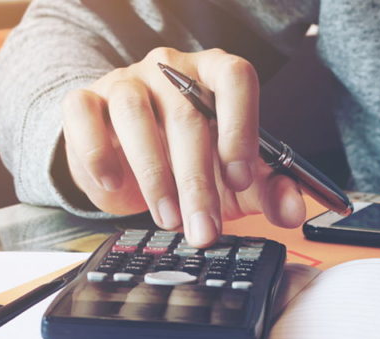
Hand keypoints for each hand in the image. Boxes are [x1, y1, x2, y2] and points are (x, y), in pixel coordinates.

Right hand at [60, 47, 306, 246]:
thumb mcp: (238, 182)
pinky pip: (84, 115)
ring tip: (169, 220)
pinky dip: (98, 153)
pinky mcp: (86, 100)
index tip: (240, 178)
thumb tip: (295, 211)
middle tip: (205, 229)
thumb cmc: (192, 161)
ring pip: (137, 117)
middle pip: (188, 115)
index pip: (235, 77)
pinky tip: (114, 182)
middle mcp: (171, 69)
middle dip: (198, 183)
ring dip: (155, 177)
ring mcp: (127, 80)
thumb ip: (271, 192)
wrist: (129, 160)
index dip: (240, 126)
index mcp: (216, 75)